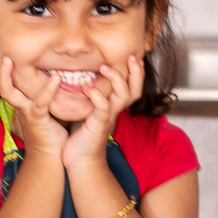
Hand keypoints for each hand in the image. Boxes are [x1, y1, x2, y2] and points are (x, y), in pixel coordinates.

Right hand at [0, 42, 66, 155]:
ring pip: (8, 92)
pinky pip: (39, 103)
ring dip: (7, 75)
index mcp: (17, 98)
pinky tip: (54, 78)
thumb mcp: (40, 104)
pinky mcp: (38, 119)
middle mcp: (17, 104)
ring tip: (9, 58)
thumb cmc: (47, 128)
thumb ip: (38, 89)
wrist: (50, 155)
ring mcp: (25, 111)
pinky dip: (47, 90)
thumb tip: (45, 68)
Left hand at [63, 55, 143, 171]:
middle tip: (132, 56)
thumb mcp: (88, 112)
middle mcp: (114, 110)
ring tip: (104, 67)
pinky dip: (97, 96)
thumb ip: (91, 97)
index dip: (137, 73)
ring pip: (123, 95)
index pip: (132, 87)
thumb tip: (84, 78)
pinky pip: (103, 107)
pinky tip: (87, 89)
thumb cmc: (82, 136)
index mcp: (113, 106)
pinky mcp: (99, 124)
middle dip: (136, 72)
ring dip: (116, 78)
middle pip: (135, 90)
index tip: (133, 56)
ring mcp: (108, 117)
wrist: (81, 161)